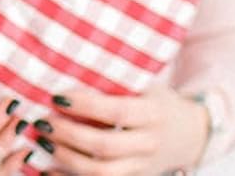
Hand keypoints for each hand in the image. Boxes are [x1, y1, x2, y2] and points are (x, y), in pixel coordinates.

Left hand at [45, 85, 210, 175]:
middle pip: (105, 146)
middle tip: (43, 122)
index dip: (85, 105)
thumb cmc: (157, 100)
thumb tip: (65, 69)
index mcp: (152, 113)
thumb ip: (113, 81)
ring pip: (103, 172)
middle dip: (69, 135)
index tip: (57, 97)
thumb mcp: (143, 85)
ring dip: (67, 160)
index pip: (116, 111)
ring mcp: (143, 166)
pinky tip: (49, 171)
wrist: (191, 134)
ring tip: (43, 143)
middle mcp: (148, 143)